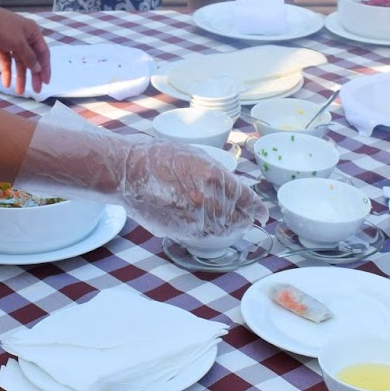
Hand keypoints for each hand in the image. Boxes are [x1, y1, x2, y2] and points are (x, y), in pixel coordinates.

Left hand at [0, 3, 49, 95]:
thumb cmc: (1, 26)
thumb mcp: (17, 43)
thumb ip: (28, 57)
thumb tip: (37, 68)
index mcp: (33, 33)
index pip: (43, 53)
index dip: (45, 68)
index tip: (45, 82)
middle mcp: (25, 38)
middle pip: (32, 60)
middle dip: (33, 76)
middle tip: (36, 91)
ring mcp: (13, 42)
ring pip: (19, 62)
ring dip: (19, 76)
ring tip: (19, 91)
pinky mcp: (1, 45)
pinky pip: (7, 60)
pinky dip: (7, 71)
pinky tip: (6, 83)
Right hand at [121, 141, 269, 247]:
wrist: (126, 171)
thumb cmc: (157, 156)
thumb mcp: (195, 156)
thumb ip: (217, 175)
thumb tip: (234, 192)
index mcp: (212, 176)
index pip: (245, 198)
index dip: (257, 208)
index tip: (263, 214)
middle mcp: (205, 200)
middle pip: (236, 218)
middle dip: (243, 219)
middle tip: (247, 218)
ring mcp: (190, 217)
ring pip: (220, 230)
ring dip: (227, 227)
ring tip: (228, 222)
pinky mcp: (177, 229)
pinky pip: (200, 234)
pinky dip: (207, 231)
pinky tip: (205, 224)